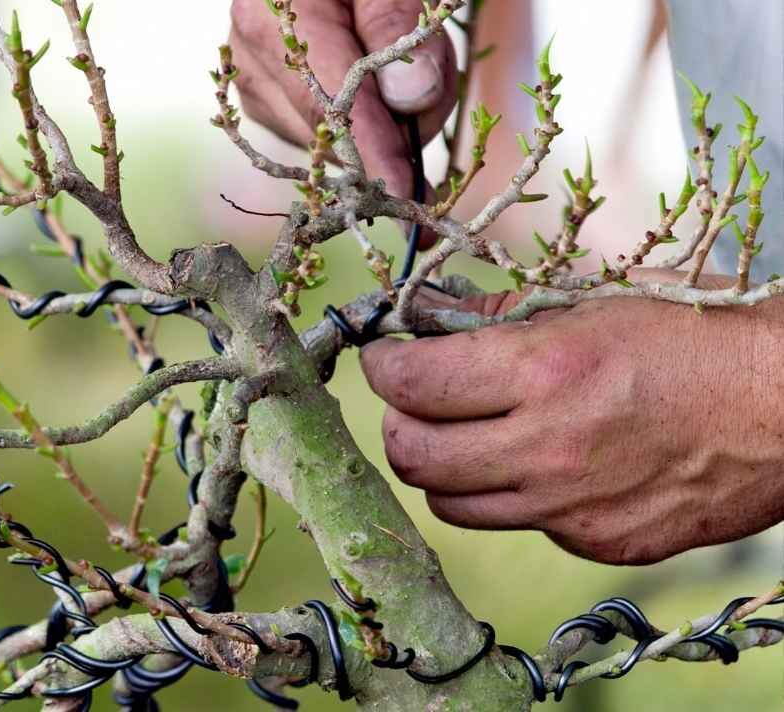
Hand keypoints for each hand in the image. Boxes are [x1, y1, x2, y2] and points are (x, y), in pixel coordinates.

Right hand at [229, 0, 457, 197]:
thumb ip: (396, 28)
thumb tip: (409, 102)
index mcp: (270, 21)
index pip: (329, 102)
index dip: (371, 150)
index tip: (402, 191)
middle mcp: (253, 63)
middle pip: (334, 132)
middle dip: (397, 124)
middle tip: (437, 72)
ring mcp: (257, 91)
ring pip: (334, 144)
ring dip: (387, 123)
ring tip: (408, 66)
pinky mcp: (269, 109)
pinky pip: (327, 139)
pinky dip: (366, 124)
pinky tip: (377, 85)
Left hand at [359, 272, 783, 563]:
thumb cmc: (695, 335)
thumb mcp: (595, 301)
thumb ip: (499, 315)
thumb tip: (428, 314)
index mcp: (543, 372)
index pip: (410, 385)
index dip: (382, 367)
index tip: (384, 357)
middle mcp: (547, 448)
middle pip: (413, 456)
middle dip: (398, 422)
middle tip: (415, 401)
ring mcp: (570, 507)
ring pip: (450, 505)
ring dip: (443, 467)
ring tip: (468, 435)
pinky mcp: (597, 543)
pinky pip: (518, 524)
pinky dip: (511, 494)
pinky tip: (544, 463)